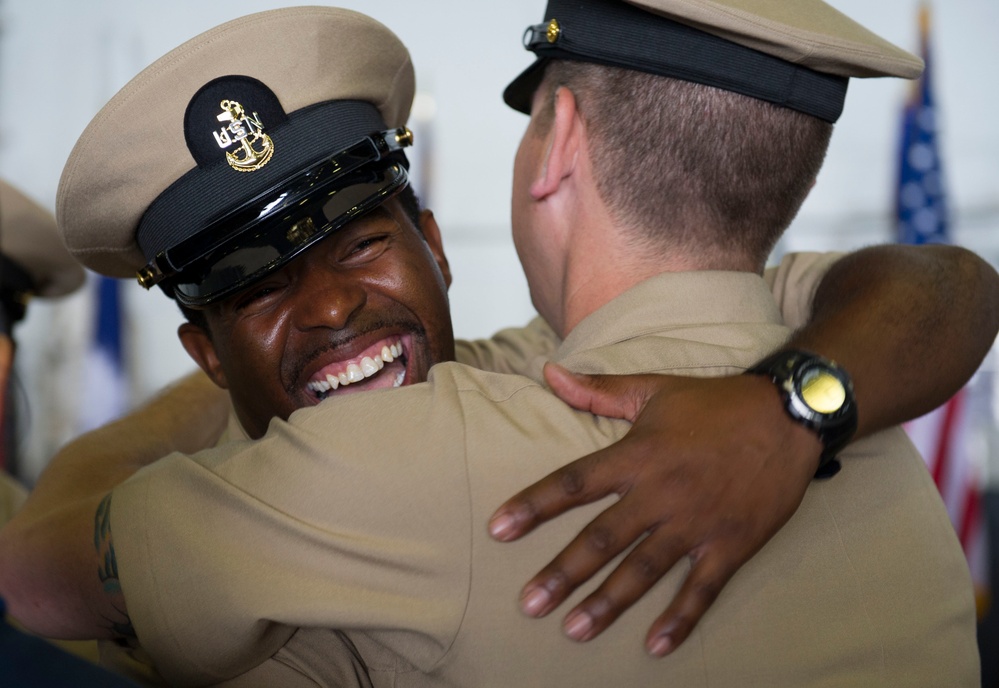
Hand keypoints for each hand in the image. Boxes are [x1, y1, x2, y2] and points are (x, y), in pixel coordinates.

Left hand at [488, 363, 820, 655]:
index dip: (534, 505)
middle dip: (563, 573)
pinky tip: (655, 645)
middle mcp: (661, 492)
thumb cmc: (715, 402)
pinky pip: (702, 589)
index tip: (498, 529)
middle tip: (530, 604)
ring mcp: (697, 522)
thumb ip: (597, 391)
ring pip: (644, 569)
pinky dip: (680, 619)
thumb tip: (547, 372)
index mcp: (637, 455)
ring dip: (608, 603)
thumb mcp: (653, 390)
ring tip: (575, 630)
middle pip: (602, 538)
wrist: (789, 415)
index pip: (574, 483)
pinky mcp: (731, 544)